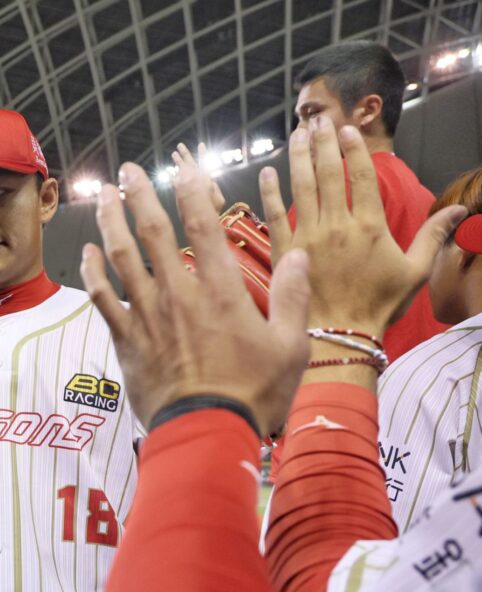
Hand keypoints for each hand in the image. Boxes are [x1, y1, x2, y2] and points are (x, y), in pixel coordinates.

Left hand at [81, 161, 311, 436]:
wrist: (206, 434)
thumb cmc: (252, 394)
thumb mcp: (291, 346)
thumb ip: (292, 296)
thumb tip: (299, 253)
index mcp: (221, 291)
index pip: (204, 226)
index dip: (192, 189)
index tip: (184, 164)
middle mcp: (179, 294)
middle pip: (152, 232)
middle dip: (139, 195)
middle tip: (128, 170)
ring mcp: (148, 316)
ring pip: (121, 258)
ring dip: (110, 222)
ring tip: (101, 195)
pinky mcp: (127, 341)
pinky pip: (104, 299)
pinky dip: (92, 273)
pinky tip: (86, 253)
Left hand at [172, 142, 225, 213]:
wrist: (197, 216)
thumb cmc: (211, 209)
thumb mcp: (218, 198)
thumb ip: (215, 188)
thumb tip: (211, 183)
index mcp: (206, 177)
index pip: (204, 161)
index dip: (202, 153)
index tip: (201, 145)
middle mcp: (194, 176)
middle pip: (189, 161)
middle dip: (185, 153)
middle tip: (180, 145)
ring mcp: (185, 181)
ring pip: (179, 168)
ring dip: (177, 160)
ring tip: (174, 153)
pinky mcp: (177, 188)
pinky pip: (173, 178)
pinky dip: (172, 173)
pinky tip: (170, 170)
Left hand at [259, 116, 465, 334]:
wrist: (340, 335)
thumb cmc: (378, 305)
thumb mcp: (414, 271)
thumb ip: (433, 236)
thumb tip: (460, 210)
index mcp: (369, 226)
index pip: (362, 176)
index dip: (355, 150)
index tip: (348, 131)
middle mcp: (337, 226)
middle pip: (328, 174)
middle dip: (324, 143)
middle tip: (319, 120)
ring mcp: (307, 238)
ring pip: (301, 188)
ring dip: (298, 157)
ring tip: (298, 134)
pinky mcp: (285, 253)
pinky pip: (275, 216)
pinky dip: (270, 193)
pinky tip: (268, 172)